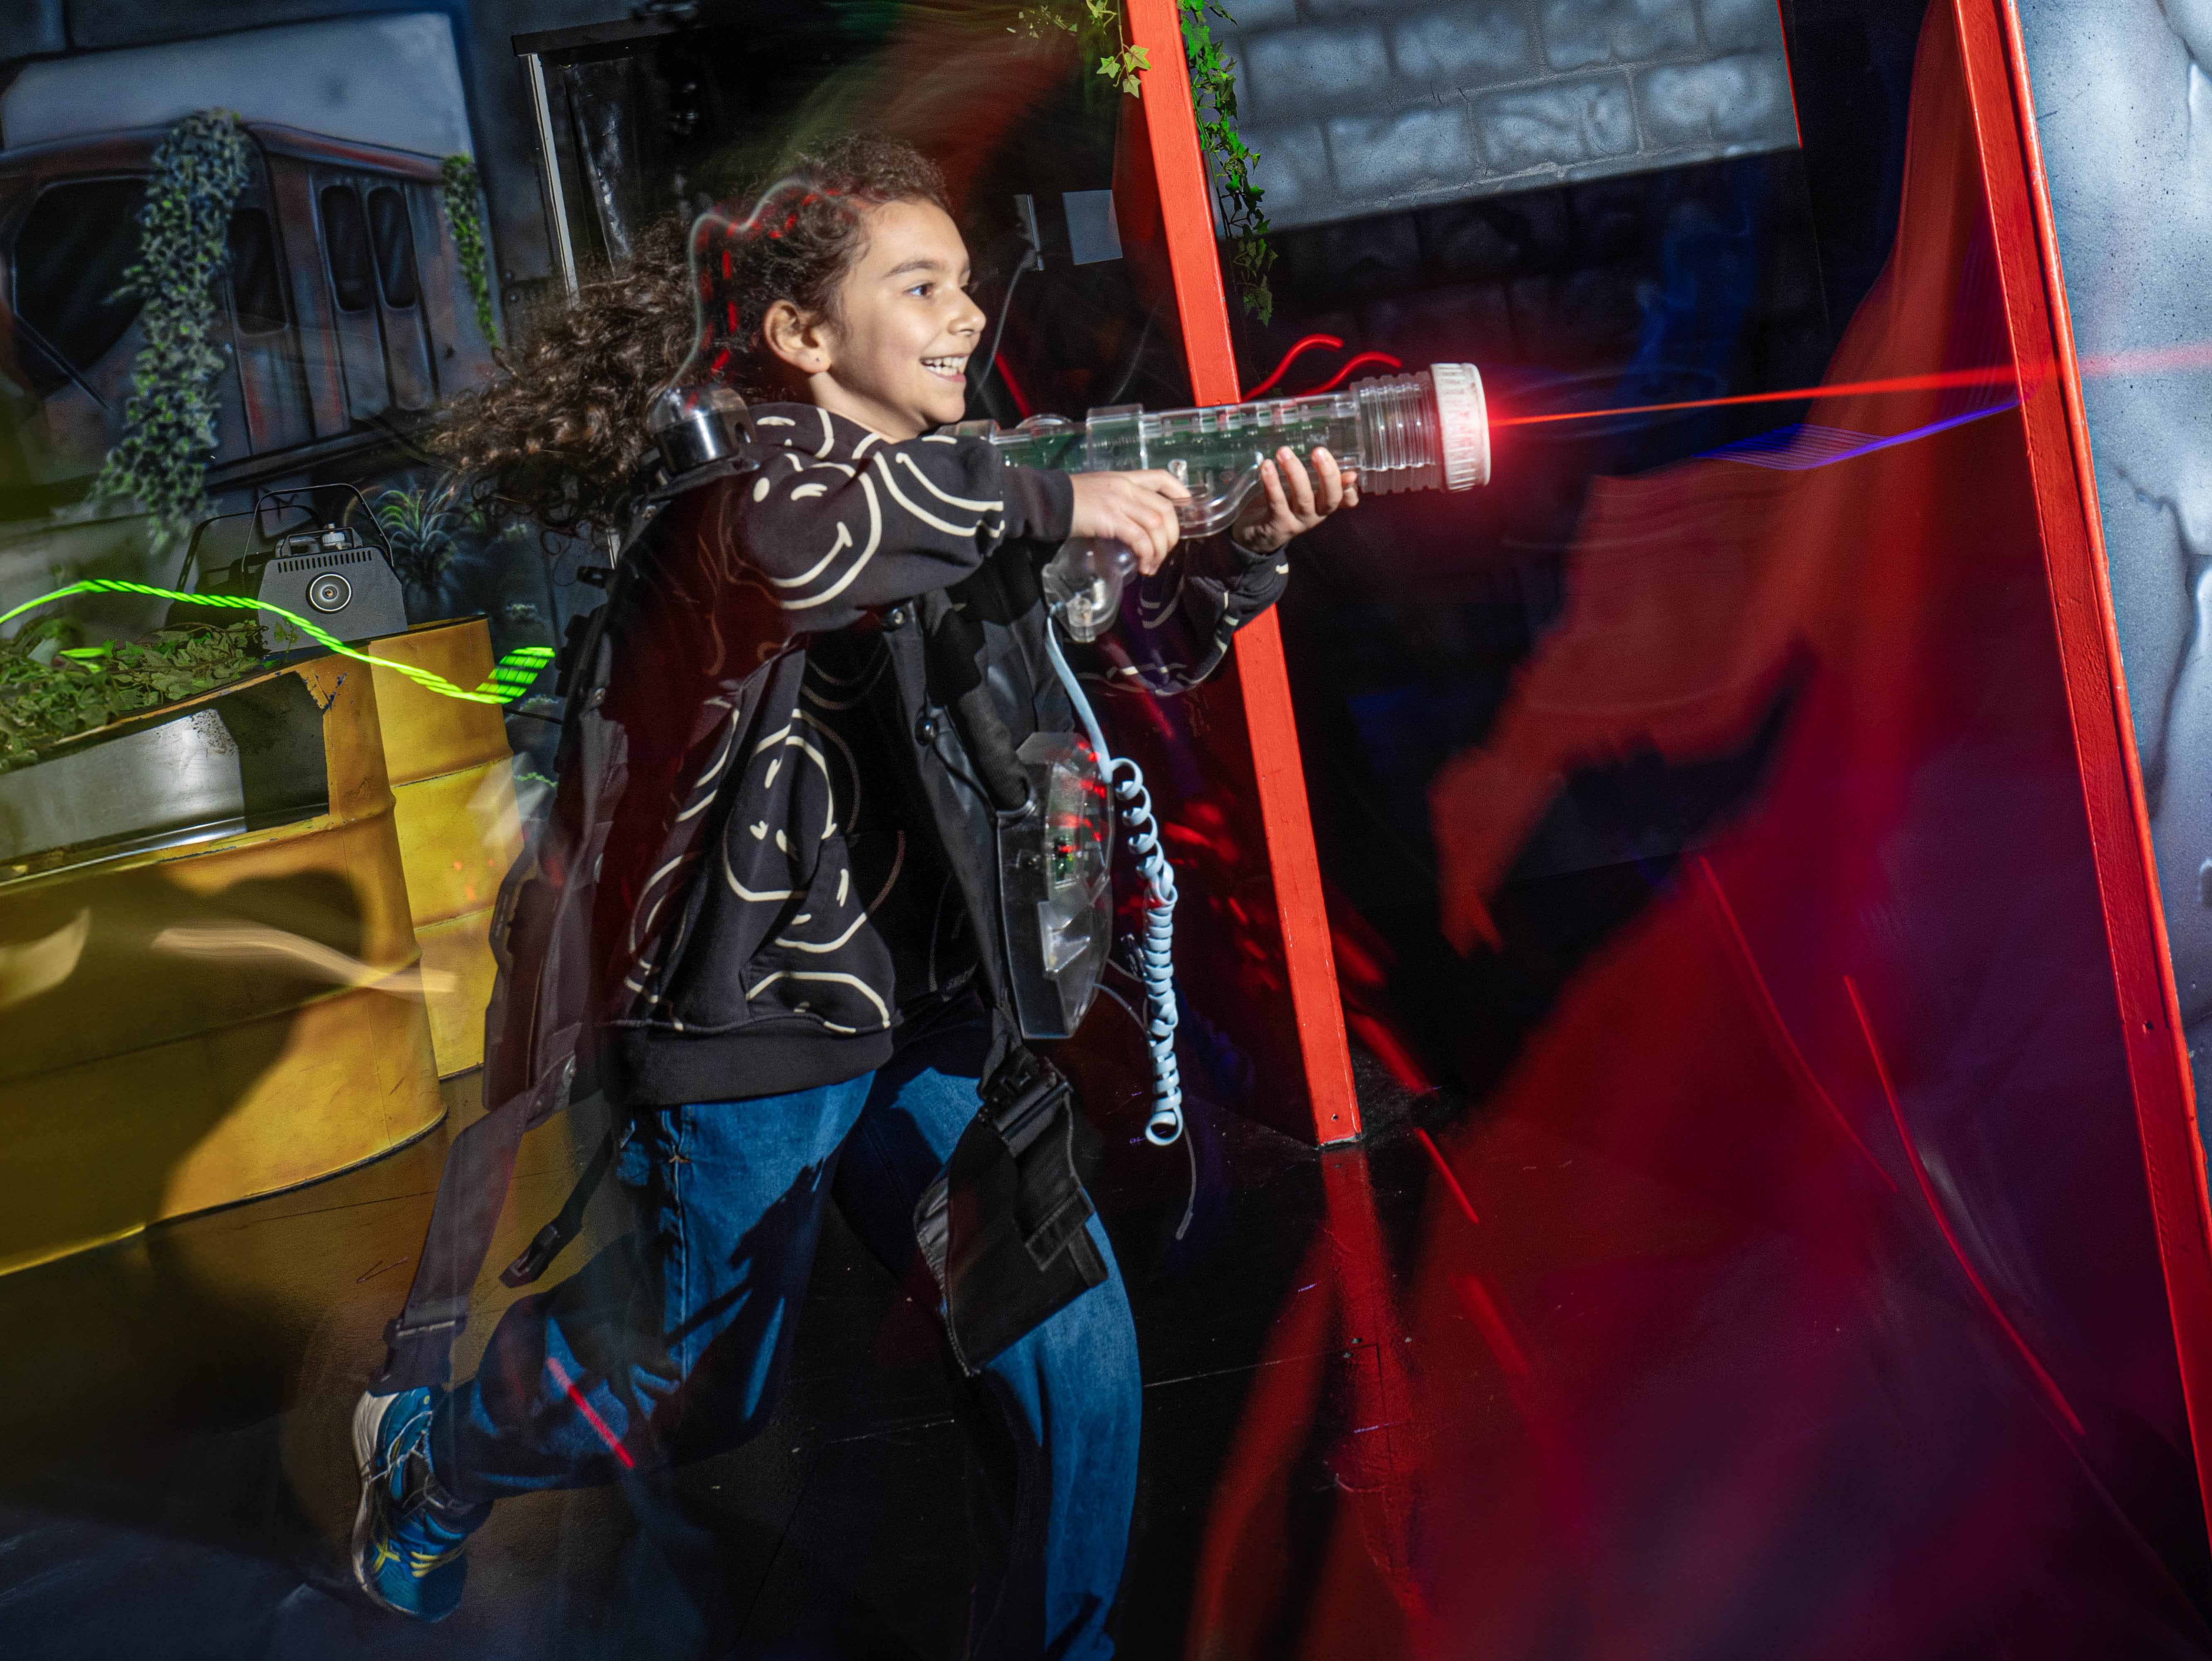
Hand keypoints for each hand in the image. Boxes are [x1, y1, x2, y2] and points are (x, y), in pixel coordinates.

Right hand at [1068, 470, 1189, 574]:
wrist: (1048, 500)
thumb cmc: (1070, 499)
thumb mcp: (1100, 491)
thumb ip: (1119, 501)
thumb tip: (1131, 522)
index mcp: (1126, 478)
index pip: (1161, 477)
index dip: (1180, 492)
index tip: (1187, 507)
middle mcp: (1127, 488)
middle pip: (1166, 509)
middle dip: (1172, 535)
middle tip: (1165, 552)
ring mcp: (1120, 502)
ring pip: (1156, 525)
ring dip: (1160, 550)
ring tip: (1152, 565)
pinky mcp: (1112, 519)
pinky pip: (1140, 539)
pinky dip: (1147, 554)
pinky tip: (1143, 565)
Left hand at [1231, 446, 1359, 555]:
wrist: (1255, 536)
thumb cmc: (1281, 505)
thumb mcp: (1302, 491)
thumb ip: (1318, 478)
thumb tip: (1343, 468)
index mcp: (1323, 505)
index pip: (1345, 500)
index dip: (1350, 489)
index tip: (1351, 473)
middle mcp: (1315, 516)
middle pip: (1329, 499)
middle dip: (1327, 474)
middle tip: (1318, 451)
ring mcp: (1297, 523)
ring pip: (1303, 498)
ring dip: (1295, 473)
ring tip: (1283, 452)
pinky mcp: (1277, 525)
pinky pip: (1277, 503)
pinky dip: (1272, 484)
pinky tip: (1266, 466)